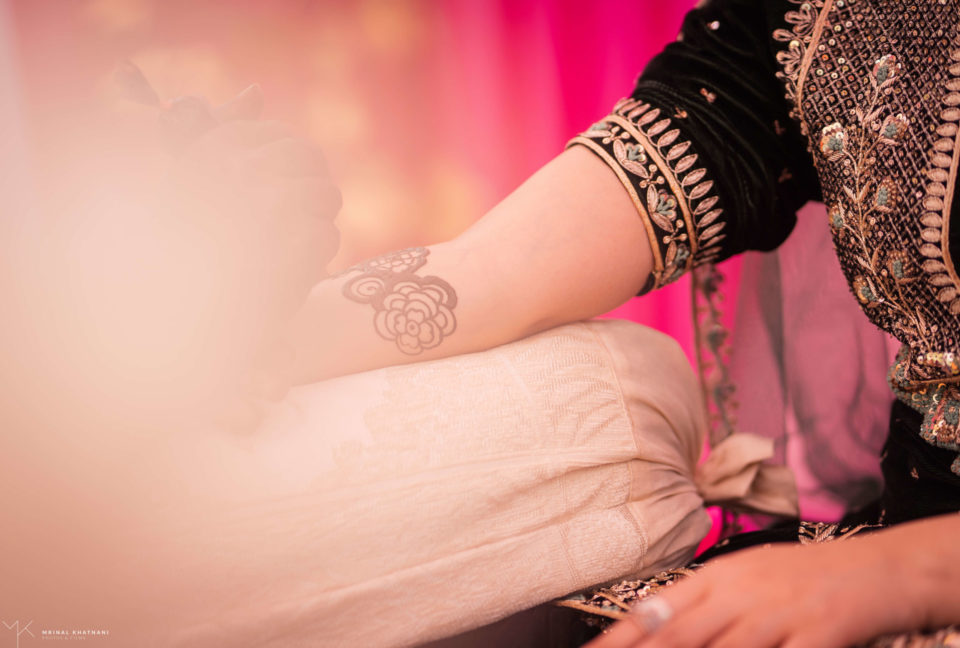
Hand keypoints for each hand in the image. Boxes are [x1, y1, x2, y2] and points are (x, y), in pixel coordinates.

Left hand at [586, 532, 927, 647]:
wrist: (881, 566)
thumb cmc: (807, 575)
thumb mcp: (749, 577)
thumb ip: (705, 600)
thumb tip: (651, 620)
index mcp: (720, 577)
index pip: (657, 609)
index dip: (621, 637)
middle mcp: (742, 592)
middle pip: (681, 634)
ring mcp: (781, 614)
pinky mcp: (822, 633)